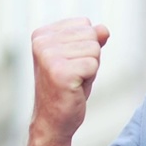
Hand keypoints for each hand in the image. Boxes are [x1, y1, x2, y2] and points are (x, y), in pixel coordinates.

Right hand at [30, 17, 109, 145]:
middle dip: (90, 57)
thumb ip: (92, 39)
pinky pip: (93, 65)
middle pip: (91, 35)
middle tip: (74, 74)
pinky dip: (90, 78)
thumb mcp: (80, 57)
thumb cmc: (68, 87)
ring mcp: (48, 56)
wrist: (53, 120)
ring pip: (94, 49)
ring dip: (90, 68)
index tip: (70, 63)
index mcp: (42, 34)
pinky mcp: (59, 72)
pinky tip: (74, 88)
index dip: (86, 46)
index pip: (85, 24)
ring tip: (74, 81)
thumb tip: (104, 28)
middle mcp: (41, 42)